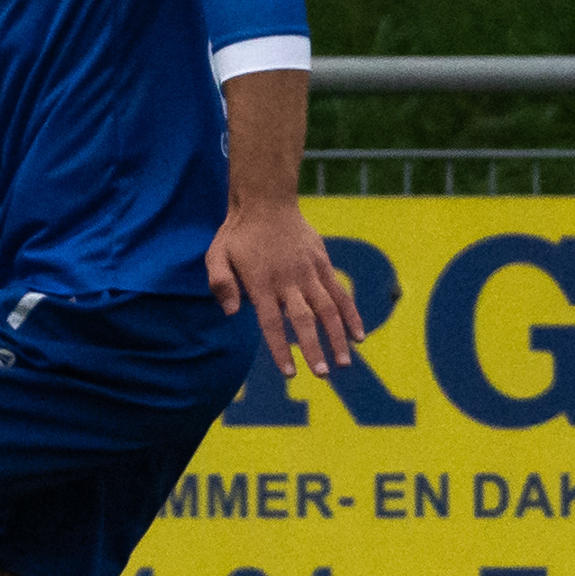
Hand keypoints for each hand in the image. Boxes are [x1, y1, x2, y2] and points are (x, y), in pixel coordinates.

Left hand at [207, 197, 365, 377]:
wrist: (265, 201)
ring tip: (344, 363)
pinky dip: (351, 314)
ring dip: (337, 337)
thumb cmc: (237, 233)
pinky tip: (358, 335)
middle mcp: (288, 280)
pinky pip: (339, 293)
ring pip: (327, 309)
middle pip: (303, 320)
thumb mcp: (216, 255)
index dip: (280, 348)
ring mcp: (308, 272)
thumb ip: (220, 283)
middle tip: (322, 374)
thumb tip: (231, 313)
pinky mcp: (322, 263)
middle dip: (314, 348)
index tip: (290, 373)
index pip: (271, 323)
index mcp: (261, 283)